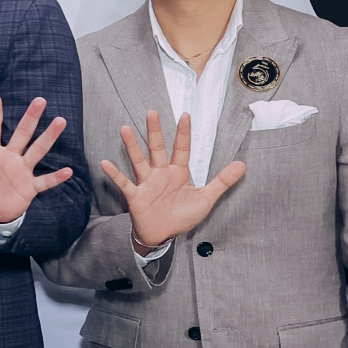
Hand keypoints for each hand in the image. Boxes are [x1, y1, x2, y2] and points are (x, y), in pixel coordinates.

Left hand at [0, 93, 75, 229]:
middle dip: (30, 118)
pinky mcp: (29, 187)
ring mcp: (21, 171)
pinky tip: (68, 171)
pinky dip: (55, 178)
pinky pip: (44, 181)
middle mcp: (9, 157)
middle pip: (22, 133)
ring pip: (37, 150)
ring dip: (48, 137)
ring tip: (59, 121)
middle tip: (40, 100)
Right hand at [100, 109, 246, 250]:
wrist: (163, 235)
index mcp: (177, 173)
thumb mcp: (206, 198)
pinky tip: (105, 163)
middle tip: (152, 112)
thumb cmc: (181, 216)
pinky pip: (124, 183)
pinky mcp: (135, 195)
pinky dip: (115, 174)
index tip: (185, 115)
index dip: (183, 133)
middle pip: (157, 148)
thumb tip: (242, 165)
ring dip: (132, 146)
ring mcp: (146, 183)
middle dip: (155, 131)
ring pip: (139, 160)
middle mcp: (160, 174)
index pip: (182, 149)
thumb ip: (222, 181)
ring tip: (126, 129)